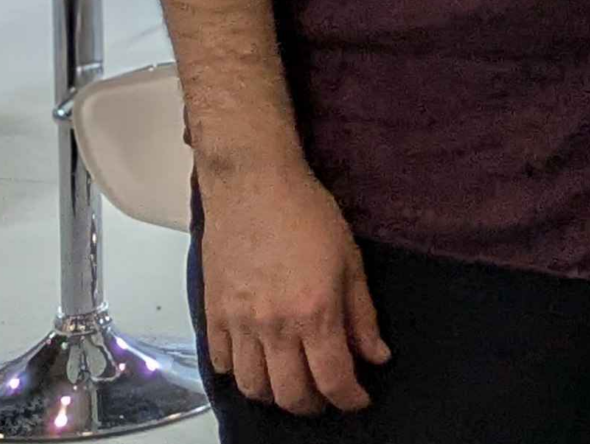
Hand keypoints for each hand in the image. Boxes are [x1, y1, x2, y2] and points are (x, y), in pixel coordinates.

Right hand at [199, 159, 389, 414]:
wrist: (254, 183)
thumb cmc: (306, 211)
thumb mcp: (350, 257)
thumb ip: (362, 313)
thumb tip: (376, 356)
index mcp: (314, 311)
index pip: (333, 378)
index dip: (350, 398)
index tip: (359, 399)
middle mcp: (274, 326)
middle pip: (290, 394)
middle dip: (314, 405)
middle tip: (327, 396)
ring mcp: (239, 323)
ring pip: (253, 387)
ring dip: (275, 395)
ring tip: (293, 384)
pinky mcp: (213, 315)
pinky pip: (220, 365)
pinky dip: (238, 374)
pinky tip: (256, 361)